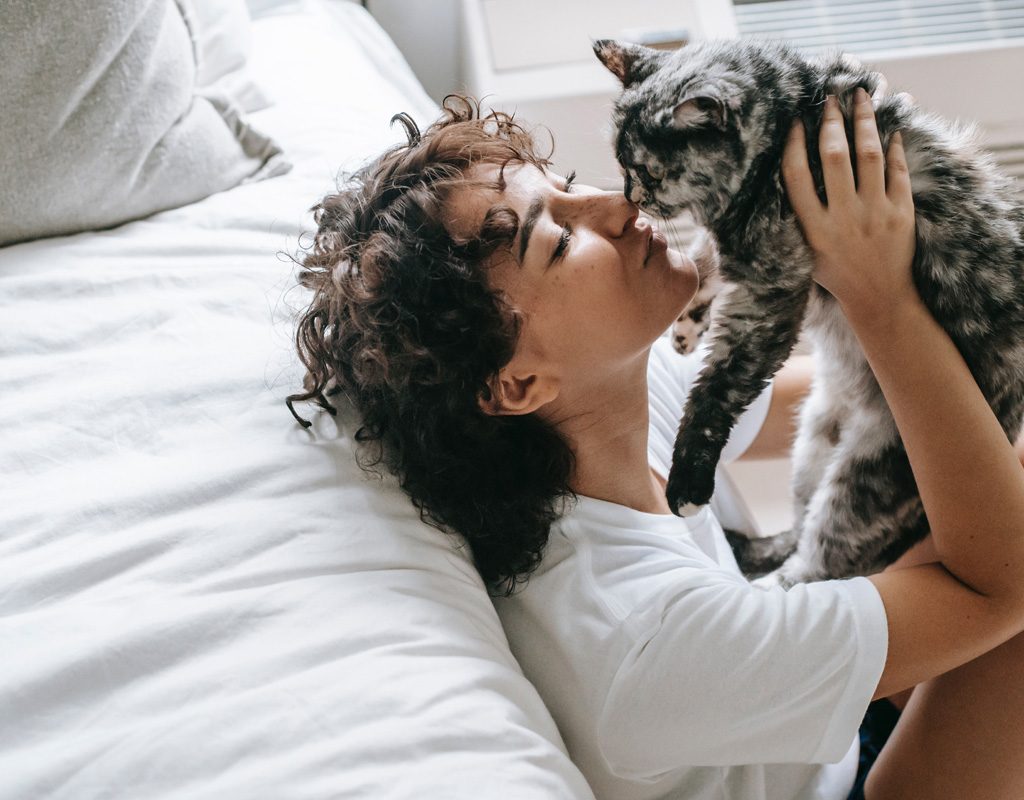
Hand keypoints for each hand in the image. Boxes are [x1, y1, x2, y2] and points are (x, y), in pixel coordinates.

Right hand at [782, 88, 915, 318]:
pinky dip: (894, 147)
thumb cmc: (836, 274)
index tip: (796, 120)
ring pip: (868, 155)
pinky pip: (898, 171)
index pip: (797, 176)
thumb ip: (800, 217)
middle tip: (831, 98)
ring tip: (862, 98)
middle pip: (833, 157)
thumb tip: (791, 173)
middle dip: (831, 122)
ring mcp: (875, 213)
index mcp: (813, 229)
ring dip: (864, 122)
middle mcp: (843, 218)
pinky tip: (891, 130)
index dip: (794, 143)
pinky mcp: (901, 213)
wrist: (879, 298)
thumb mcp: (806, 252)